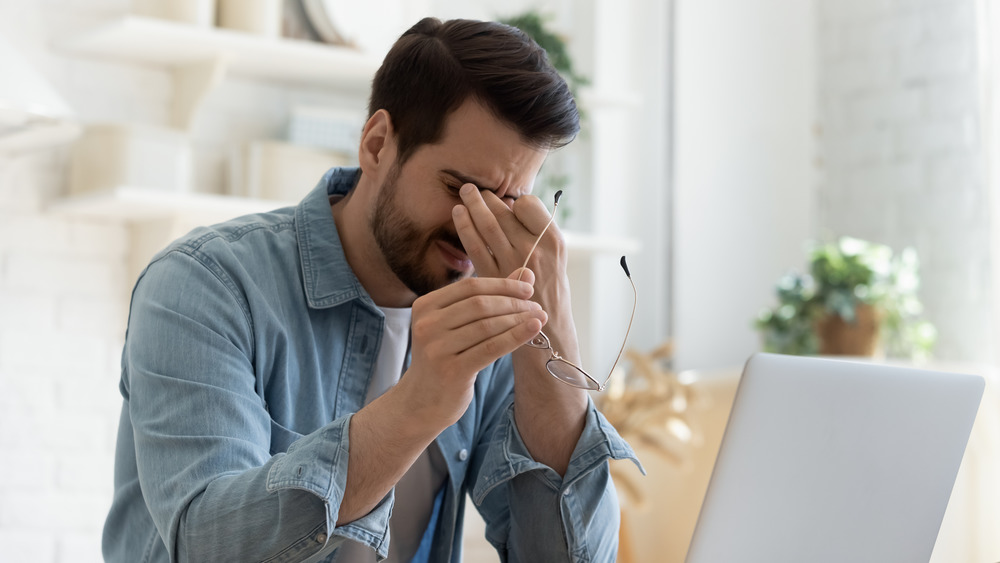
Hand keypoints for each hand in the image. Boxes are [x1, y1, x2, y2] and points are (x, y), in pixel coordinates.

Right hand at [403, 272, 546, 427]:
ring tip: (539, 318)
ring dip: (518, 320)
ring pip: (487, 326)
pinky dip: (516, 336)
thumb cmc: (445, 357)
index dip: (502, 285)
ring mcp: (437, 348)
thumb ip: (488, 298)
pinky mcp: (451, 370)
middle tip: (536, 306)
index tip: (528, 289)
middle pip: (480, 304)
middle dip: (513, 303)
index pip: (470, 286)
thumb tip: (526, 273)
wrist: (422, 401)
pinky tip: (533, 330)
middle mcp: (427, 324)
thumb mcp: (458, 325)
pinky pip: (491, 348)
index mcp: (425, 306)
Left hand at [451, 184, 567, 314]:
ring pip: (487, 225)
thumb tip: (510, 206)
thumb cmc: (550, 292)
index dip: (515, 202)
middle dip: (486, 198)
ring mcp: (513, 263)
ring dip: (473, 205)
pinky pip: (475, 246)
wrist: (548, 331)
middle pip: (504, 213)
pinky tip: (458, 215)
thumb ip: (537, 234)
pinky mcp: (493, 277)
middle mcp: (534, 249)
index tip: (507, 203)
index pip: (528, 205)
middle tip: (473, 189)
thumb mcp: (556, 259)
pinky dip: (465, 227)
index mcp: (554, 241)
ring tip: (464, 193)